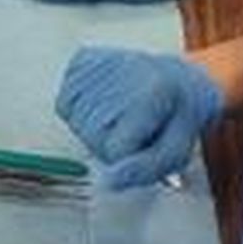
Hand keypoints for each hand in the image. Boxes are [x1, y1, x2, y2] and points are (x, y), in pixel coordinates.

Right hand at [55, 45, 225, 186]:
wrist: (178, 79)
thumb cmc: (176, 118)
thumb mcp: (176, 150)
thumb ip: (144, 170)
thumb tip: (108, 183)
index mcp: (154, 93)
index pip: (114, 150)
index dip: (127, 156)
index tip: (146, 140)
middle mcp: (126, 72)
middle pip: (92, 137)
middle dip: (110, 142)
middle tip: (136, 126)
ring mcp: (101, 63)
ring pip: (76, 123)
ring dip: (95, 127)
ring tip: (122, 112)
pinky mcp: (83, 60)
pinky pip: (64, 104)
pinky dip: (79, 108)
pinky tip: (103, 99)